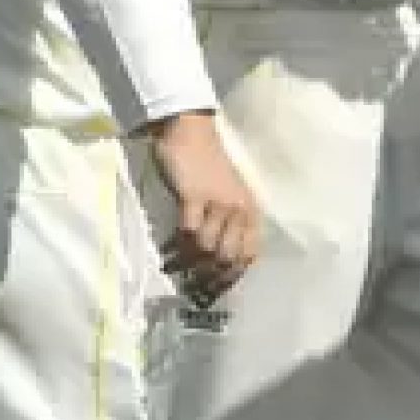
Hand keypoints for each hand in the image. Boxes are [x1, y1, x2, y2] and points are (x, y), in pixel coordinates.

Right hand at [145, 112, 260, 307]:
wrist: (190, 131)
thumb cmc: (208, 165)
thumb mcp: (227, 196)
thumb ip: (227, 225)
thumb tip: (217, 263)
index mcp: (250, 210)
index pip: (250, 253)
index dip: (235, 274)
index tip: (217, 287)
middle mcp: (239, 208)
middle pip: (229, 255)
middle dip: (210, 272)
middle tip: (193, 281)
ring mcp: (219, 202)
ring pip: (208, 246)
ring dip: (190, 257)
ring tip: (176, 263)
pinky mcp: (195, 196)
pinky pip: (189, 232)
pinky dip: (177, 243)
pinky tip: (169, 247)